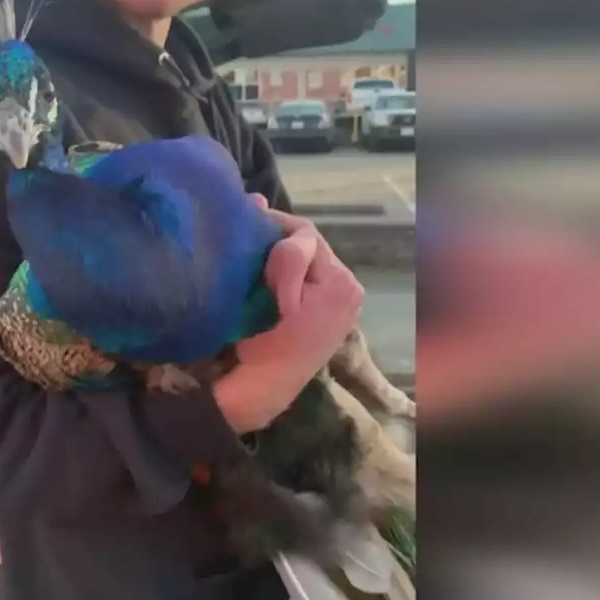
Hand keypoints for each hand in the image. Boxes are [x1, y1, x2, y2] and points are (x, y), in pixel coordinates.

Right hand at [213, 194, 364, 432]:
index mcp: (341, 281)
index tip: (248, 225)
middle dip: (280, 242)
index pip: (306, 235)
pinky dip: (290, 275)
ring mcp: (343, 302)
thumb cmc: (270, 340)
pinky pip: (310, 279)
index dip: (275, 227)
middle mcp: (350, 288)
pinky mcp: (331, 312)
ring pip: (309, 262)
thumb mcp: (280, 295)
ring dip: (284, 258)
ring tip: (258, 261)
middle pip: (311, 247)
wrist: (268, 386)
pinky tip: (271, 281)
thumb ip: (289, 256)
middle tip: (250, 243)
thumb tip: (267, 213)